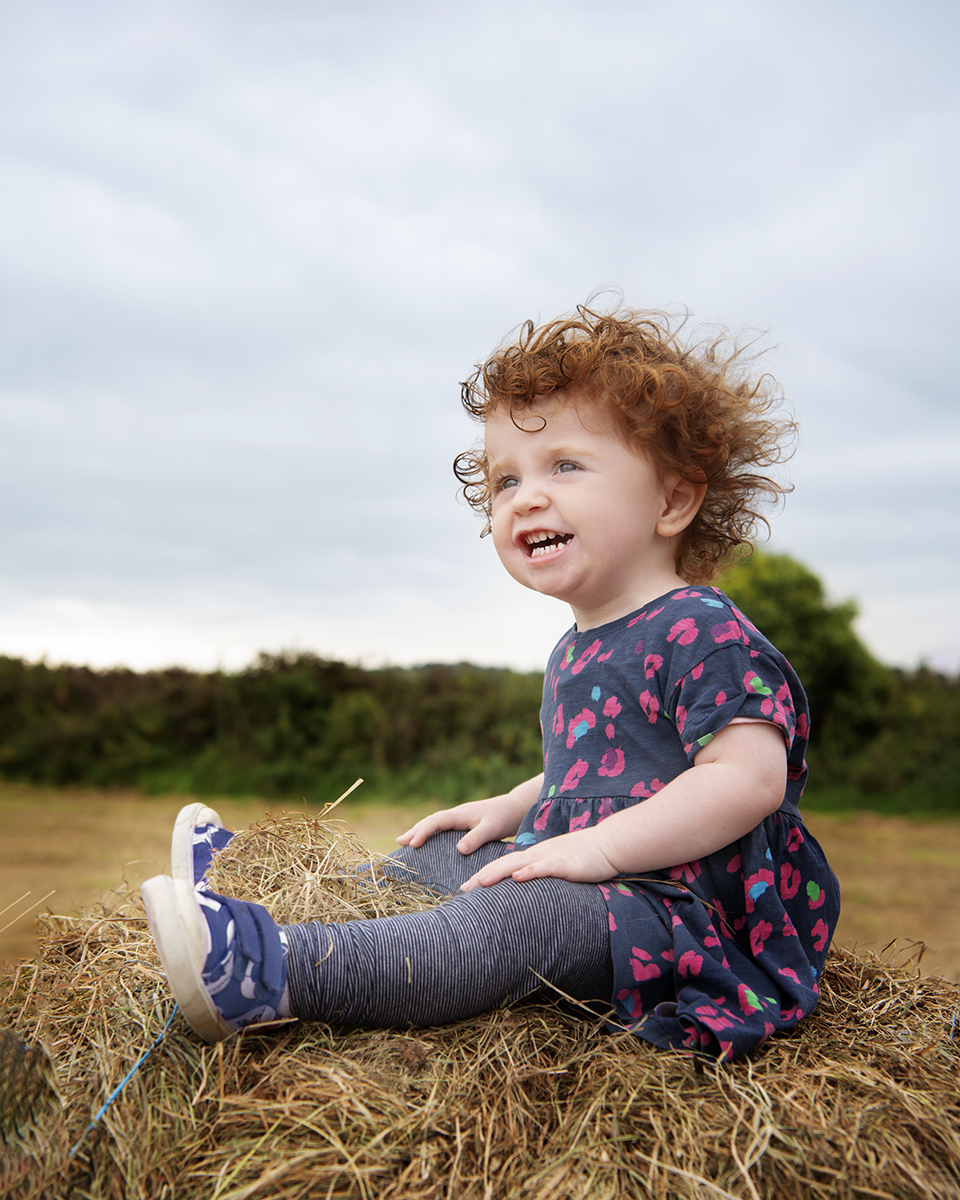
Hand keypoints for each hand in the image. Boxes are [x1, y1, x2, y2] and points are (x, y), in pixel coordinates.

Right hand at [396, 793, 528, 855]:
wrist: (515, 808)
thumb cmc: (504, 817)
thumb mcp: (492, 828)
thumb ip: (476, 838)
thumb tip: (458, 849)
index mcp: (460, 814)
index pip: (436, 821)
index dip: (422, 832)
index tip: (412, 844)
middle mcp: (457, 814)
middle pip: (430, 821)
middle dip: (415, 830)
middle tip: (399, 842)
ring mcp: (459, 818)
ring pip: (435, 823)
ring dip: (420, 831)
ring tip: (406, 841)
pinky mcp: (464, 823)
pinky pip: (442, 827)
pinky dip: (431, 833)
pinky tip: (428, 841)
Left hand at [459, 827, 617, 889]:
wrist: (608, 844)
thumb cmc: (584, 858)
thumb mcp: (557, 866)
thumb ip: (540, 874)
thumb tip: (524, 888)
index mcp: (534, 856)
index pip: (504, 865)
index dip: (484, 875)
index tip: (465, 888)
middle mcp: (537, 855)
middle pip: (504, 864)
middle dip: (482, 877)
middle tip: (462, 890)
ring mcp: (551, 857)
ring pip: (519, 864)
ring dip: (498, 872)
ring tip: (479, 882)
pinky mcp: (566, 864)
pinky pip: (545, 867)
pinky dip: (530, 871)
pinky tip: (518, 877)